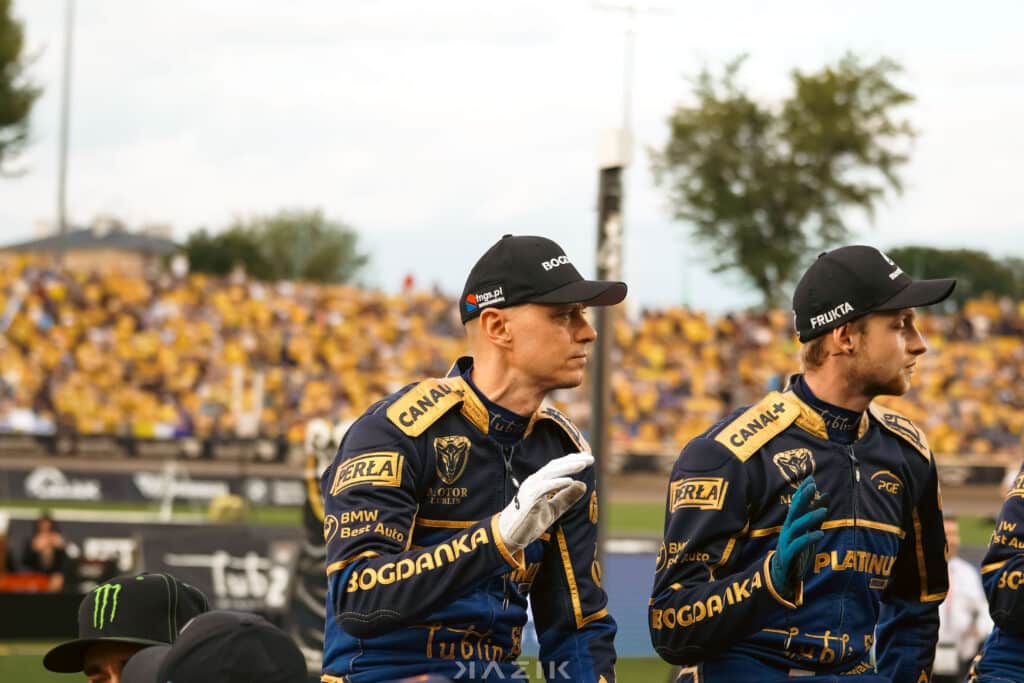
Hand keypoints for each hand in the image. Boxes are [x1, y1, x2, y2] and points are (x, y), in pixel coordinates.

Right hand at [497, 452, 592, 552]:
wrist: (510, 535)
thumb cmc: (530, 522)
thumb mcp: (554, 509)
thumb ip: (567, 498)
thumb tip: (583, 485)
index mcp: (540, 482)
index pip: (557, 467)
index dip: (572, 461)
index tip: (587, 457)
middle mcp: (534, 481)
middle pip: (555, 466)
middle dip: (573, 460)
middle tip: (590, 458)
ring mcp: (530, 488)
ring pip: (550, 473)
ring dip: (567, 467)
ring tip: (583, 464)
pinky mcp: (528, 499)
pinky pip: (544, 488)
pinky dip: (557, 483)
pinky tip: (570, 481)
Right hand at [770, 476, 828, 597]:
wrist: (783, 575)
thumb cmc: (797, 550)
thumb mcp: (808, 531)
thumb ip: (816, 515)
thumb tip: (826, 495)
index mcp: (792, 523)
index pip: (797, 504)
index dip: (803, 492)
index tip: (811, 479)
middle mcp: (788, 530)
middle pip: (794, 511)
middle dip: (802, 498)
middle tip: (812, 486)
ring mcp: (787, 541)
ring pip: (797, 526)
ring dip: (809, 517)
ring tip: (824, 511)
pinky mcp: (790, 555)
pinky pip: (799, 545)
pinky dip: (809, 538)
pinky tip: (820, 533)